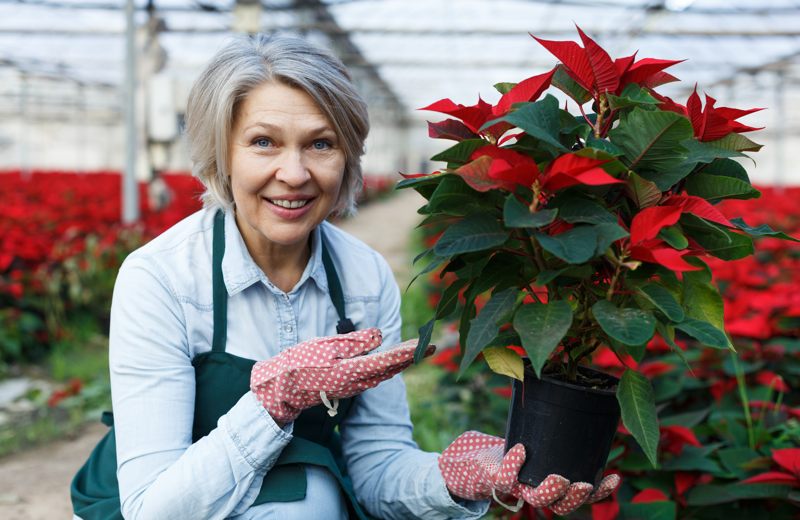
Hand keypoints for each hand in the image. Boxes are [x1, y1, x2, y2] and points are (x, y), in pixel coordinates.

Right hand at [250, 328, 428, 424]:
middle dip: (411, 355)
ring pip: (384, 373)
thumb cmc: (298, 364)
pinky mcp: (347, 387)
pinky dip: (387, 366)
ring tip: (417, 349)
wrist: (281, 390)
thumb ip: (354, 342)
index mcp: (353, 371)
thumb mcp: (325, 347)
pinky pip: (373, 376)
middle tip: (431, 344)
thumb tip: (380, 335)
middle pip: (391, 368)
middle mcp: (358, 382)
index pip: (388, 359)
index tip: (427, 343)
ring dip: (401, 361)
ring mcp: (353, 387)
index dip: (409, 351)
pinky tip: (393, 361)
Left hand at [438, 431, 618, 515]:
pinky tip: (521, 450)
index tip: (614, 477)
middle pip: (561, 507)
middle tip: (584, 483)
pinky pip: (505, 478)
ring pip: (537, 501)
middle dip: (576, 498)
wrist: (468, 463)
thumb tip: (578, 402)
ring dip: (550, 492)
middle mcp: (534, 492)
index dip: (600, 492)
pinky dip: (514, 464)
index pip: (579, 496)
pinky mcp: (495, 480)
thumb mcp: (534, 441)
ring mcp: (515, 488)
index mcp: (549, 486)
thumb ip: (550, 432)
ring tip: (560, 478)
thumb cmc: (507, 451)